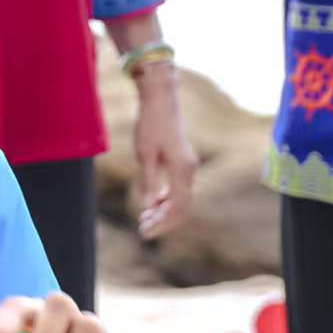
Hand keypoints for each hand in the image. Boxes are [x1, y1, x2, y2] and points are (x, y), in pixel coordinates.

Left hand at [132, 66, 196, 238]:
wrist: (161, 100)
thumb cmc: (150, 124)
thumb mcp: (144, 154)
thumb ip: (148, 181)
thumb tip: (148, 206)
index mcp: (182, 170)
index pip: (177, 208)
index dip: (162, 224)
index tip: (145, 233)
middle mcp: (190, 170)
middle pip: (182, 207)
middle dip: (164, 222)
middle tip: (143, 231)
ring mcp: (188, 166)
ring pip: (181, 198)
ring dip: (164, 211)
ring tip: (144, 220)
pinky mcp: (183, 161)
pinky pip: (179, 188)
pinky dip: (167, 199)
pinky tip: (152, 204)